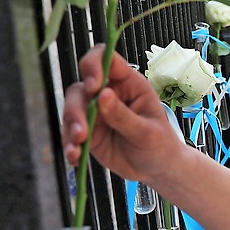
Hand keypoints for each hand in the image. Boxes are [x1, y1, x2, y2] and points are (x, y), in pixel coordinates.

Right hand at [62, 45, 186, 182]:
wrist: (157, 169)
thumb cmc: (160, 144)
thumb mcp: (147, 132)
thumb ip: (124, 115)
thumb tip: (103, 95)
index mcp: (128, 84)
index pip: (105, 60)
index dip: (94, 65)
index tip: (94, 85)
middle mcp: (108, 94)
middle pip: (81, 88)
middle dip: (77, 107)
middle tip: (82, 129)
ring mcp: (95, 112)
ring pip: (72, 109)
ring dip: (71, 126)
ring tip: (79, 143)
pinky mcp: (87, 130)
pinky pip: (70, 132)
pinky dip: (69, 144)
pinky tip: (74, 156)